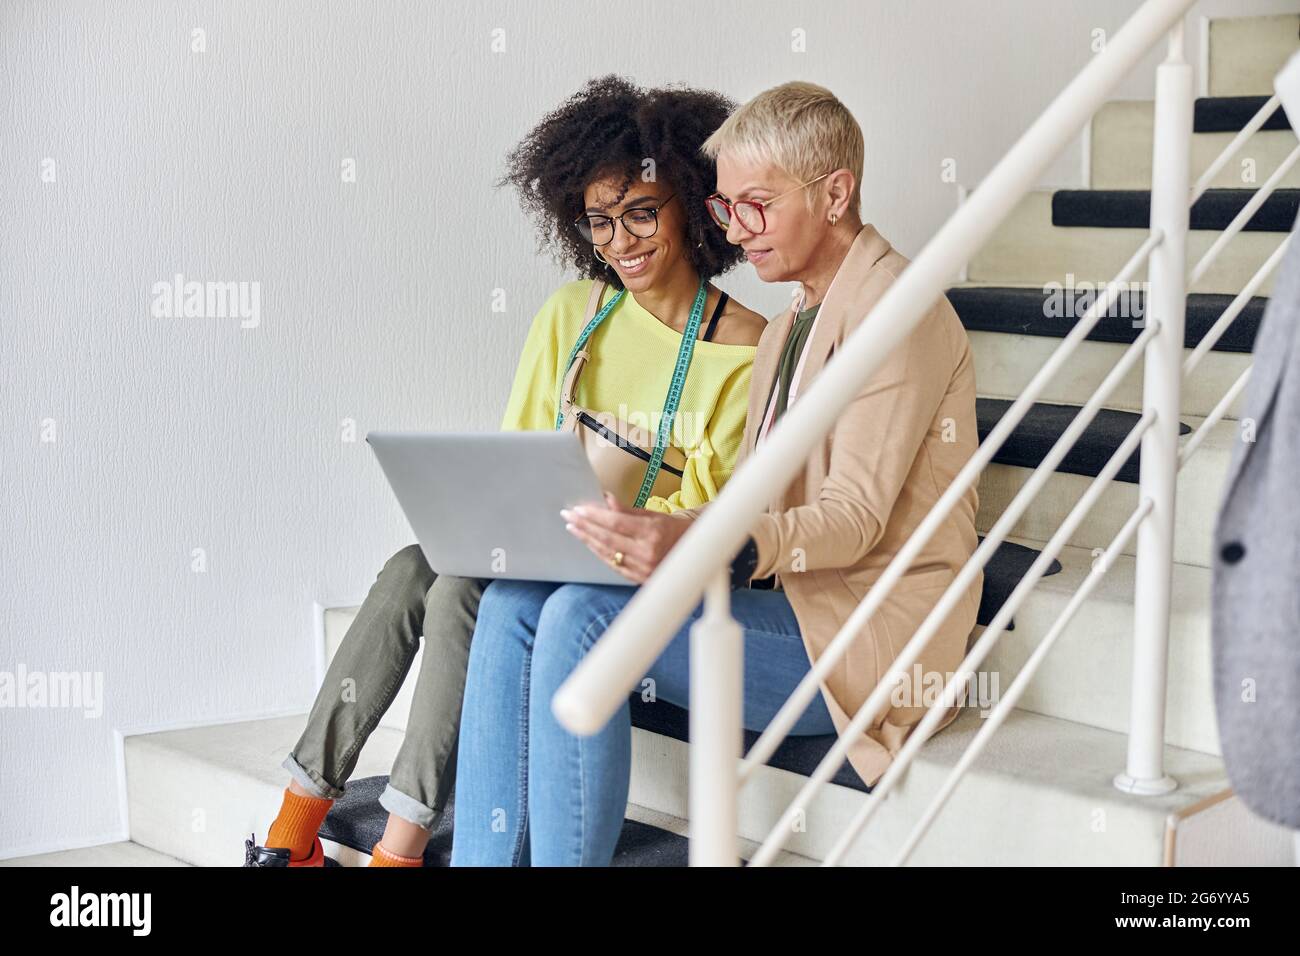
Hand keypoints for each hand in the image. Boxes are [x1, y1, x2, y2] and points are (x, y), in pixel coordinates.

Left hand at [561, 492, 691, 582]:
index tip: (578, 509)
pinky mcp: (639, 579)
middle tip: (568, 516)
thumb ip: (627, 510)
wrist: (693, 552)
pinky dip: (599, 553)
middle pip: (607, 538)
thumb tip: (605, 499)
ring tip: (573, 528)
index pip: (615, 523)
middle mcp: (647, 552)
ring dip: (587, 540)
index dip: (594, 516)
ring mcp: (643, 569)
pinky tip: (588, 543)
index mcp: (652, 533)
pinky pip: (613, 565)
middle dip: (585, 526)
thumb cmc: (672, 529)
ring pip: (607, 553)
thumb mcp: (653, 515)